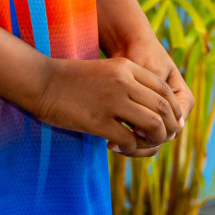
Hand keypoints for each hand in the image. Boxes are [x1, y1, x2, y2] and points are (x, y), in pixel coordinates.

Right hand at [29, 56, 180, 154]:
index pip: (163, 89)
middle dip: (169, 127)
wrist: (42, 81)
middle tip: (164, 138)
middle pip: (162, 108)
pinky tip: (117, 146)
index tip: (171, 121)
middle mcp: (124, 82)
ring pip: (152, 125)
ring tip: (145, 144)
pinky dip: (130, 148)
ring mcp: (112, 101)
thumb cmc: (72, 78)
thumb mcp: (106, 70)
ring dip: (155, 139)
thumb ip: (129, 82)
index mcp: (126, 67)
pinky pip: (129, 140)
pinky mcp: (99, 122)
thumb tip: (150, 106)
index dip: (173, 109)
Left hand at [106, 35, 193, 156]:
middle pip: (163, 138)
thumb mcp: (150, 72)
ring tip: (114, 144)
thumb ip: (154, 98)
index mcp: (183, 99)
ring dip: (133, 147)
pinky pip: (138, 139)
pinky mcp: (143, 118)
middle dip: (143, 145)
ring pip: (150, 142)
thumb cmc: (142, 53)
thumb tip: (158, 131)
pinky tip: (110, 142)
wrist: (128, 44)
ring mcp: (158, 116)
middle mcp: (173, 111)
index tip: (135, 129)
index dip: (156, 132)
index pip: (175, 127)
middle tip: (122, 143)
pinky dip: (127, 141)